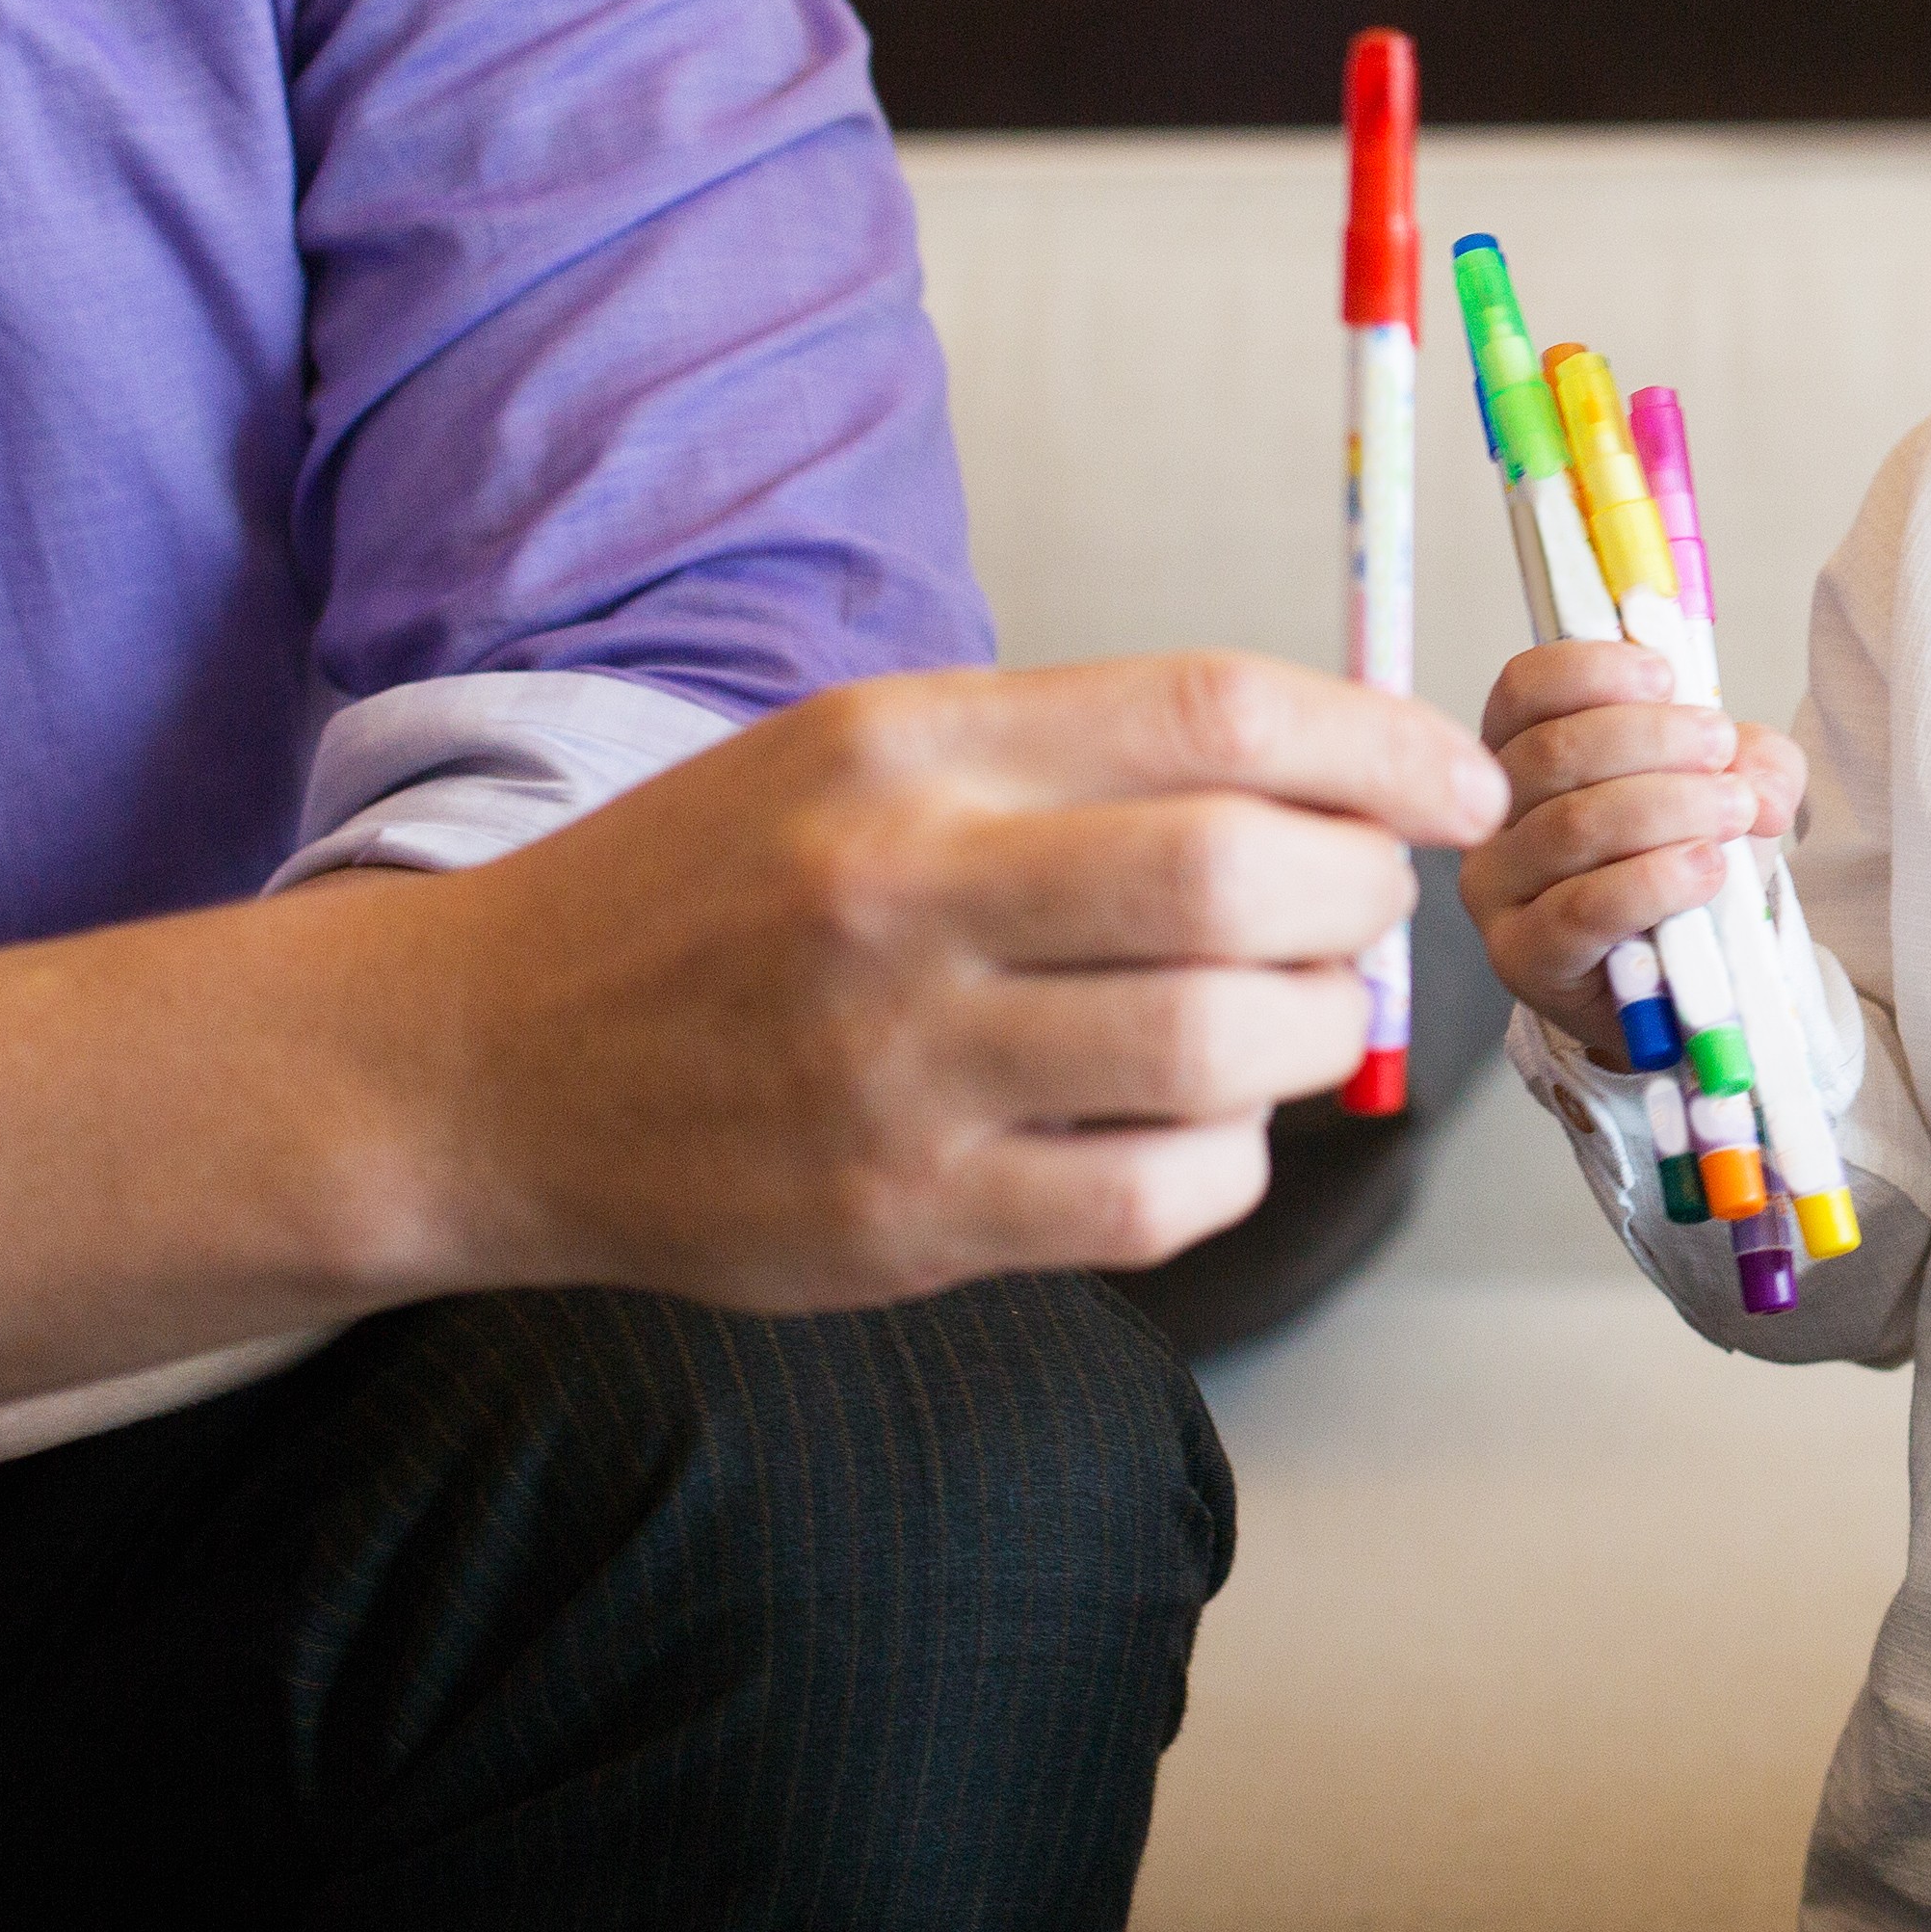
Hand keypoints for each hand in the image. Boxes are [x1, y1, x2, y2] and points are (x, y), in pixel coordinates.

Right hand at [393, 653, 1505, 1308]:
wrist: (473, 1065)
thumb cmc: (708, 897)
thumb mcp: (862, 753)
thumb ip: (1076, 755)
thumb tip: (1333, 787)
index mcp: (909, 746)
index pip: (1217, 713)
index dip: (1382, 747)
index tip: (1457, 788)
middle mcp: (904, 891)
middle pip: (1248, 881)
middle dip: (1362, 901)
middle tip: (1359, 913)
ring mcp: (899, 1066)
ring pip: (1227, 1048)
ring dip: (1313, 1037)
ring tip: (1283, 1022)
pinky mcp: (897, 1218)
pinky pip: (1156, 1195)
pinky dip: (1226, 1163)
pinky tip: (1194, 1130)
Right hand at [1460, 642, 1805, 1062]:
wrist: (1670, 972)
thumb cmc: (1678, 859)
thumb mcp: (1726, 788)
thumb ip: (1753, 763)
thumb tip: (1758, 777)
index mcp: (1523, 744)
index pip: (1527, 686)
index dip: (1594, 670)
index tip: (1666, 676)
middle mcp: (1493, 810)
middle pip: (1555, 752)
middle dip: (1655, 740)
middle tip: (1720, 751)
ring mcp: (1498, 885)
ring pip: (1574, 827)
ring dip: (1669, 808)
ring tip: (1734, 812)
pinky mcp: (1523, 954)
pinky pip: (1584, 908)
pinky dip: (1655, 882)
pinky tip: (1706, 870)